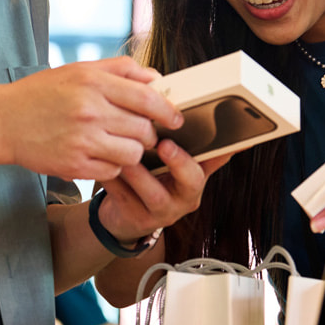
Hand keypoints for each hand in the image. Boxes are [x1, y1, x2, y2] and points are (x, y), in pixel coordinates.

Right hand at [0, 57, 183, 180]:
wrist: (2, 121)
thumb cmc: (42, 93)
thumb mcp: (79, 70)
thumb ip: (119, 69)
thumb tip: (155, 78)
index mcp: (93, 83)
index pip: (147, 98)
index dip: (168, 110)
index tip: (176, 118)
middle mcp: (89, 111)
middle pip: (143, 130)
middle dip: (149, 134)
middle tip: (143, 133)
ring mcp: (82, 141)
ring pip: (132, 154)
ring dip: (132, 152)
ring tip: (120, 144)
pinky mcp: (74, 165)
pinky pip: (112, 170)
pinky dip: (113, 165)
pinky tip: (101, 154)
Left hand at [91, 141, 232, 242]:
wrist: (123, 217)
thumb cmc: (147, 179)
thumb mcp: (168, 162)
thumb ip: (180, 138)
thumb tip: (191, 104)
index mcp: (195, 176)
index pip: (215, 161)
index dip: (220, 149)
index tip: (221, 133)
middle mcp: (185, 197)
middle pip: (192, 181)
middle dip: (179, 161)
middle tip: (163, 144)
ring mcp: (163, 212)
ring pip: (155, 193)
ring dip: (139, 171)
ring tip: (124, 151)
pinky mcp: (137, 220)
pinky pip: (126, 199)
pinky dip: (114, 179)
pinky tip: (103, 163)